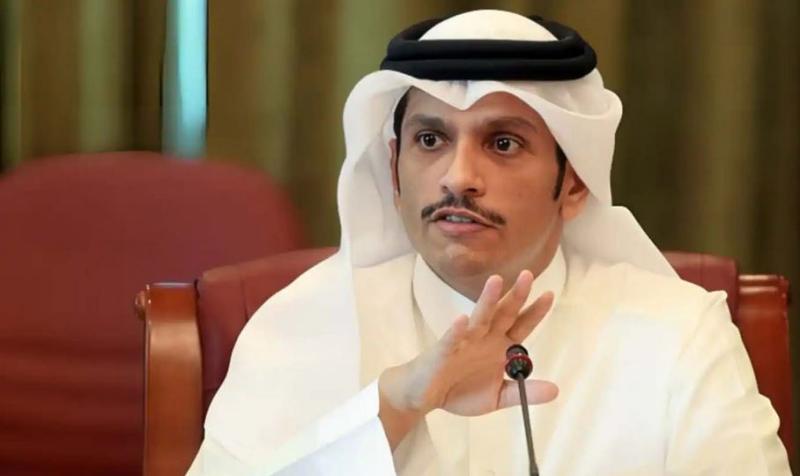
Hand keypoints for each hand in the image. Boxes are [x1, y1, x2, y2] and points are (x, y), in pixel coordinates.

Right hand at [378, 271, 557, 447]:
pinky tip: (462, 320)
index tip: (549, 294)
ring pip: (479, 318)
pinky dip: (456, 330)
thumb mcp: (498, 397)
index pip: (522, 325)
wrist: (426, 397)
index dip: (535, 311)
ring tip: (496, 281)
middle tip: (528, 275)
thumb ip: (523, 392)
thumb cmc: (461, 390)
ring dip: (488, 300)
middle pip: (504, 314)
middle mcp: (484, 338)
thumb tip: (555, 391)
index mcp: (500, 347)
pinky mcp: (444, 351)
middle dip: (516, 295)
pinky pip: (451, 339)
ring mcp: (464, 342)